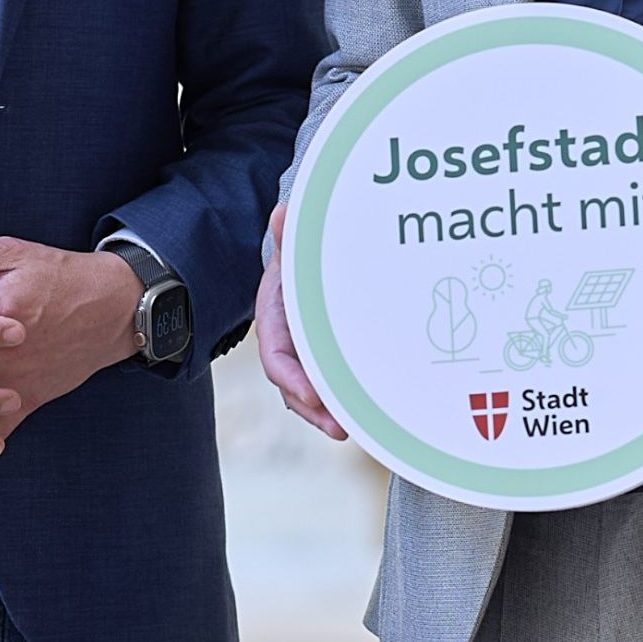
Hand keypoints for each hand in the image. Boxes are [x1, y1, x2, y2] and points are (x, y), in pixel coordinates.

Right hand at [257, 205, 346, 440]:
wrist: (305, 259)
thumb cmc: (301, 254)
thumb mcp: (295, 243)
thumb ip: (289, 234)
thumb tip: (283, 213)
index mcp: (273, 319)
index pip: (274, 354)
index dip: (290, 377)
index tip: (310, 393)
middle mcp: (288, 342)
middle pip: (294, 384)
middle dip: (314, 408)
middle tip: (339, 427)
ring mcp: (307, 353)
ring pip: (313, 389)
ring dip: (331, 410)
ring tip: (354, 428)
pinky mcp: (327, 358)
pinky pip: (333, 382)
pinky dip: (346, 399)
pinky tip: (369, 411)